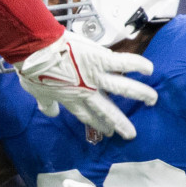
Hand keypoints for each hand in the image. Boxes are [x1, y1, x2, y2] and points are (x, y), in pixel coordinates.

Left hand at [15, 30, 156, 139]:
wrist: (35, 52)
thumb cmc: (33, 71)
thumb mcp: (36, 93)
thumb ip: (45, 104)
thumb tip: (48, 112)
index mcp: (72, 99)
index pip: (88, 116)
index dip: (99, 125)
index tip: (108, 133)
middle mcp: (87, 92)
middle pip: (107, 110)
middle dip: (120, 123)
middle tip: (131, 134)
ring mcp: (96, 77)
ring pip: (123, 88)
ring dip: (139, 94)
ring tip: (152, 100)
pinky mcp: (101, 60)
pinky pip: (124, 63)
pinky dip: (138, 65)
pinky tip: (150, 69)